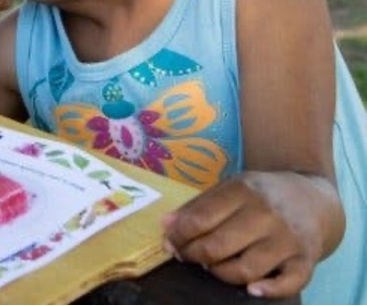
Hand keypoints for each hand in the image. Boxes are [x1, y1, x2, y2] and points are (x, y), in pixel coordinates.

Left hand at [161, 171, 341, 298]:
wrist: (313, 199)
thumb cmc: (260, 196)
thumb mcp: (229, 189)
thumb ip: (196, 207)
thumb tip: (165, 226)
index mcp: (244, 191)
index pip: (200, 219)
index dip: (178, 236)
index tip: (169, 243)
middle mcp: (267, 214)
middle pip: (218, 246)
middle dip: (194, 255)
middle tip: (186, 256)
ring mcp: (288, 239)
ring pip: (245, 270)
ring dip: (220, 273)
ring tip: (214, 266)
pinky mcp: (306, 260)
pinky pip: (287, 283)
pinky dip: (267, 290)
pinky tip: (251, 289)